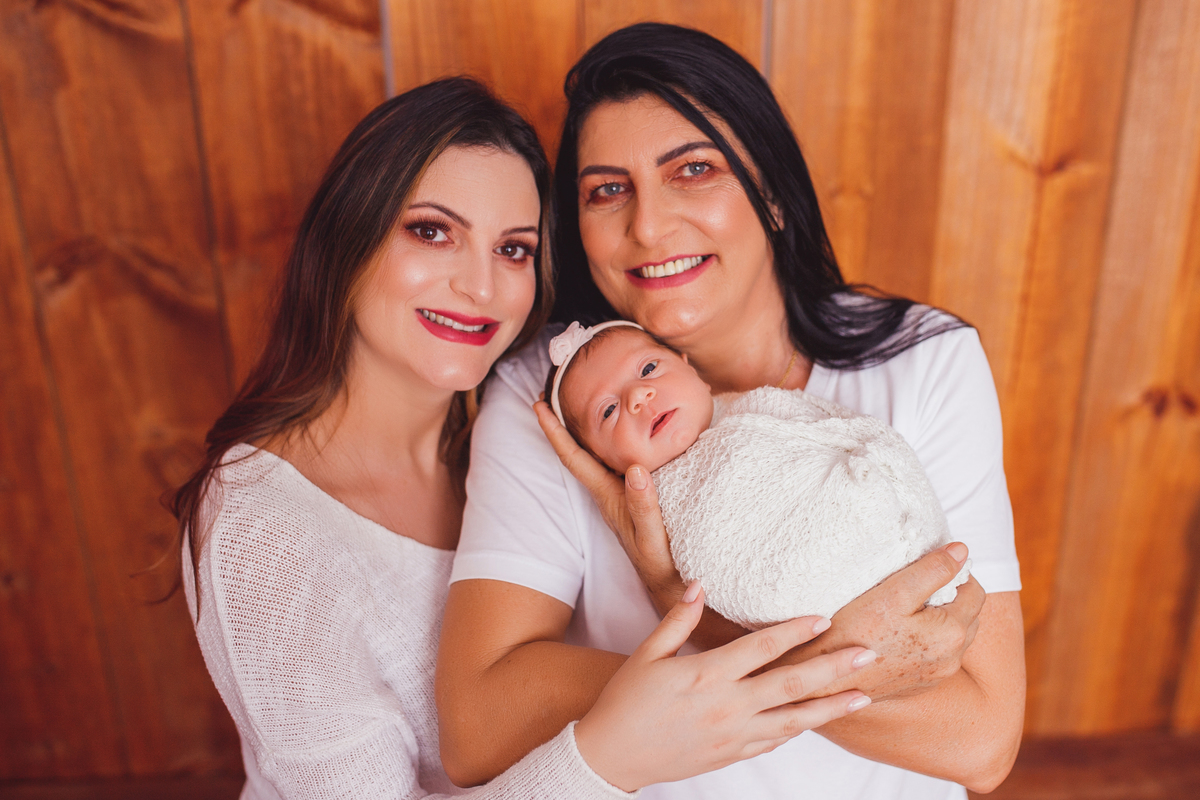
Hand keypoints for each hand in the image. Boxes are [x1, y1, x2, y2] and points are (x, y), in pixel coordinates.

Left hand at [534, 400, 679, 611]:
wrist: (674, 587)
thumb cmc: (662, 565)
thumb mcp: (653, 538)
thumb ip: (644, 506)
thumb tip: (634, 469)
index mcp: (607, 495)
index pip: (574, 457)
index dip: (554, 430)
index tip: (539, 403)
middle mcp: (610, 490)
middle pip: (581, 449)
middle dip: (566, 420)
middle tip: (555, 389)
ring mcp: (624, 493)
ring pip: (602, 453)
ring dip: (592, 428)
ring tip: (587, 398)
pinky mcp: (639, 495)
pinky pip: (624, 459)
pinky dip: (622, 439)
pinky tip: (630, 429)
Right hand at [574, 583, 874, 791]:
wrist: (612, 755)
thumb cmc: (627, 700)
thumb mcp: (647, 654)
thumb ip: (678, 620)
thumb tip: (699, 585)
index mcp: (705, 675)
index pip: (761, 648)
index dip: (794, 631)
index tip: (823, 618)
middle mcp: (726, 706)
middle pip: (791, 684)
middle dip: (833, 668)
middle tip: (867, 654)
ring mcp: (733, 734)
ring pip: (794, 719)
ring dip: (830, 706)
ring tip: (863, 695)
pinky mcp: (733, 754)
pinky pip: (775, 740)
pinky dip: (800, 728)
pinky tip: (820, 718)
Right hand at [799, 542, 985, 702]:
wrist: (827, 679)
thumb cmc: (855, 633)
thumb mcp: (893, 592)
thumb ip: (932, 570)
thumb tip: (962, 551)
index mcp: (952, 634)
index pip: (975, 592)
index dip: (954, 574)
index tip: (926, 567)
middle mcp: (951, 660)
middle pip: (968, 615)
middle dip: (950, 596)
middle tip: (914, 585)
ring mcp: (936, 676)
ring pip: (953, 637)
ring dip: (939, 619)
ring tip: (905, 608)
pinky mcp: (919, 685)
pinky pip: (935, 656)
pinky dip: (926, 640)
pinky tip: (897, 633)